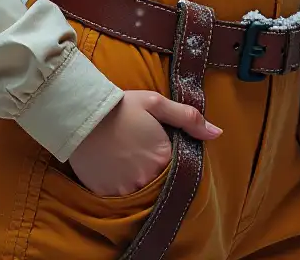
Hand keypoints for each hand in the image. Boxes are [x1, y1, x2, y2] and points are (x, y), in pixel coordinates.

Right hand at [68, 89, 222, 196]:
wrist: (82, 113)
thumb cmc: (122, 106)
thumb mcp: (156, 104)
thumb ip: (188, 118)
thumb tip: (217, 133)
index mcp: (163, 158)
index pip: (177, 164)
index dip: (168, 152)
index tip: (155, 141)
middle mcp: (148, 179)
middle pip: (159, 179)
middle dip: (152, 166)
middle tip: (137, 147)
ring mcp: (126, 190)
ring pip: (139, 189)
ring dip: (136, 176)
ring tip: (124, 156)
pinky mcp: (106, 195)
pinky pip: (119, 196)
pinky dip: (117, 183)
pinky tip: (111, 165)